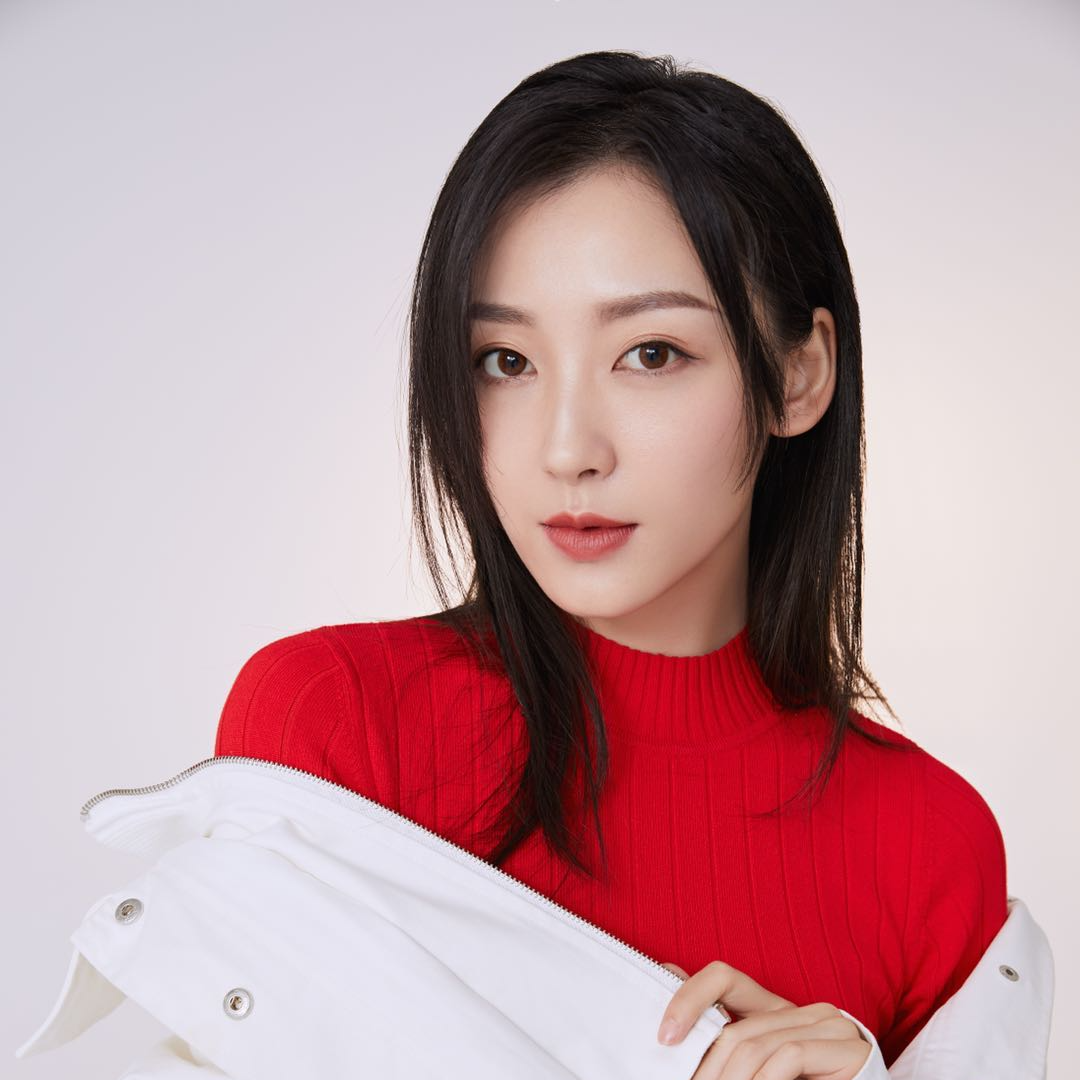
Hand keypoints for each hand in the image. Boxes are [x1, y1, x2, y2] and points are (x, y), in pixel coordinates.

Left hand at [656, 960, 872, 1079]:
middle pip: (736, 1031)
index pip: (722, 977)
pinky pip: (788, 1056)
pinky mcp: (850, 1047)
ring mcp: (829, 1024)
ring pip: (757, 1047)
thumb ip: (724, 1040)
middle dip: (708, 1072)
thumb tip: (666, 1012)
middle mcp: (803, 1009)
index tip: (664, 1037)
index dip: (688, 997)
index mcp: (776, 1010)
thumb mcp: (758, 1068)